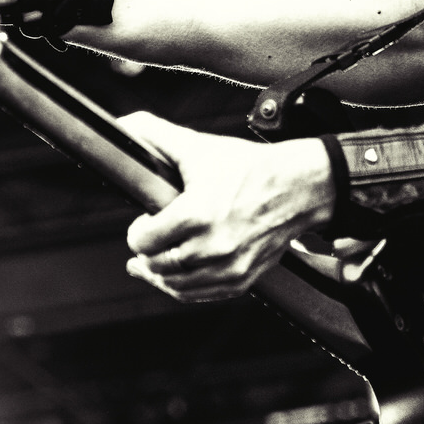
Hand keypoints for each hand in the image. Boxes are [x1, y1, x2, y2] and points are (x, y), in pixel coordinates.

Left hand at [122, 113, 336, 302]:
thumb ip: (156, 135)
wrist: (298, 188)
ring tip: (154, 262)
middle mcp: (212, 246)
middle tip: (151, 238)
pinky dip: (183, 288)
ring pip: (175, 286)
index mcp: (197, 214)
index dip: (137, 231)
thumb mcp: (200, 147)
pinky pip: (201, 295)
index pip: (143, 241)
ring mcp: (229, 267)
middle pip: (157, 264)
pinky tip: (177, 276)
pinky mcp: (242, 280)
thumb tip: (124, 127)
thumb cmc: (251, 168)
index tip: (144, 222)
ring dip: (160, 274)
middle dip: (147, 251)